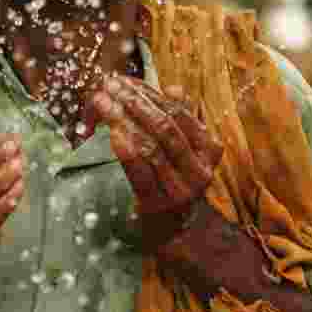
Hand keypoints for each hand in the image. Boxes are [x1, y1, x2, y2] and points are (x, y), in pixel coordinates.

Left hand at [88, 76, 222, 248]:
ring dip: (123, 120)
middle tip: (110, 85)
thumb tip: (172, 88)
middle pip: (164, 127)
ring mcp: (179, 190)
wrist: (175, 231)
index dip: (151, 94)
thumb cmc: (174, 181)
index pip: (178, 113)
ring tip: (102, 101)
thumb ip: (180, 119)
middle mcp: (199, 170)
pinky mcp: (157, 205)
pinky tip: (111, 132)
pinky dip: (126, 149)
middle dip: (134, 102)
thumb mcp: (184, 151)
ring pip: (151, 146)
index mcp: (208, 150)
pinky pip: (140, 172)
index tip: (125, 80)